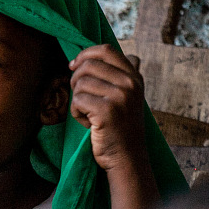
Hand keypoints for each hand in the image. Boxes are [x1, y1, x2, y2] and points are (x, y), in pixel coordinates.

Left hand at [68, 45, 146, 171]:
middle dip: (76, 79)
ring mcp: (120, 97)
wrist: (127, 158)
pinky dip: (76, 113)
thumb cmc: (120, 128)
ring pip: (80, 83)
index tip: (74, 65)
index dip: (85, 54)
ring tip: (89, 114)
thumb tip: (87, 56)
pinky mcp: (107, 111)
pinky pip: (77, 101)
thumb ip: (116, 75)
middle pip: (88, 65)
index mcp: (134, 77)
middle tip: (80, 97)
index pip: (106, 50)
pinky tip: (88, 123)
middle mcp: (130, 84)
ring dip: (77, 100)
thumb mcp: (126, 97)